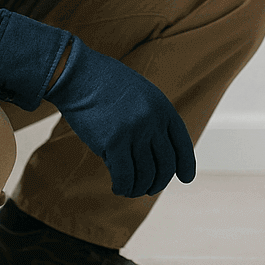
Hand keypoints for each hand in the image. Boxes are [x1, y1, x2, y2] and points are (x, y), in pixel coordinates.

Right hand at [43, 39, 195, 197]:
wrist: (78, 74)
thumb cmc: (105, 84)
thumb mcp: (140, 94)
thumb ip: (152, 118)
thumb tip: (155, 151)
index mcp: (163, 108)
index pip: (182, 144)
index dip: (186, 164)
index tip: (185, 178)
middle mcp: (153, 122)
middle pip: (165, 165)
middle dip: (158, 183)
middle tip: (148, 189)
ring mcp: (135, 132)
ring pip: (145, 175)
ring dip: (138, 188)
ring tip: (129, 190)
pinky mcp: (113, 142)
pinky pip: (125, 176)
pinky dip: (123, 187)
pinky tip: (117, 188)